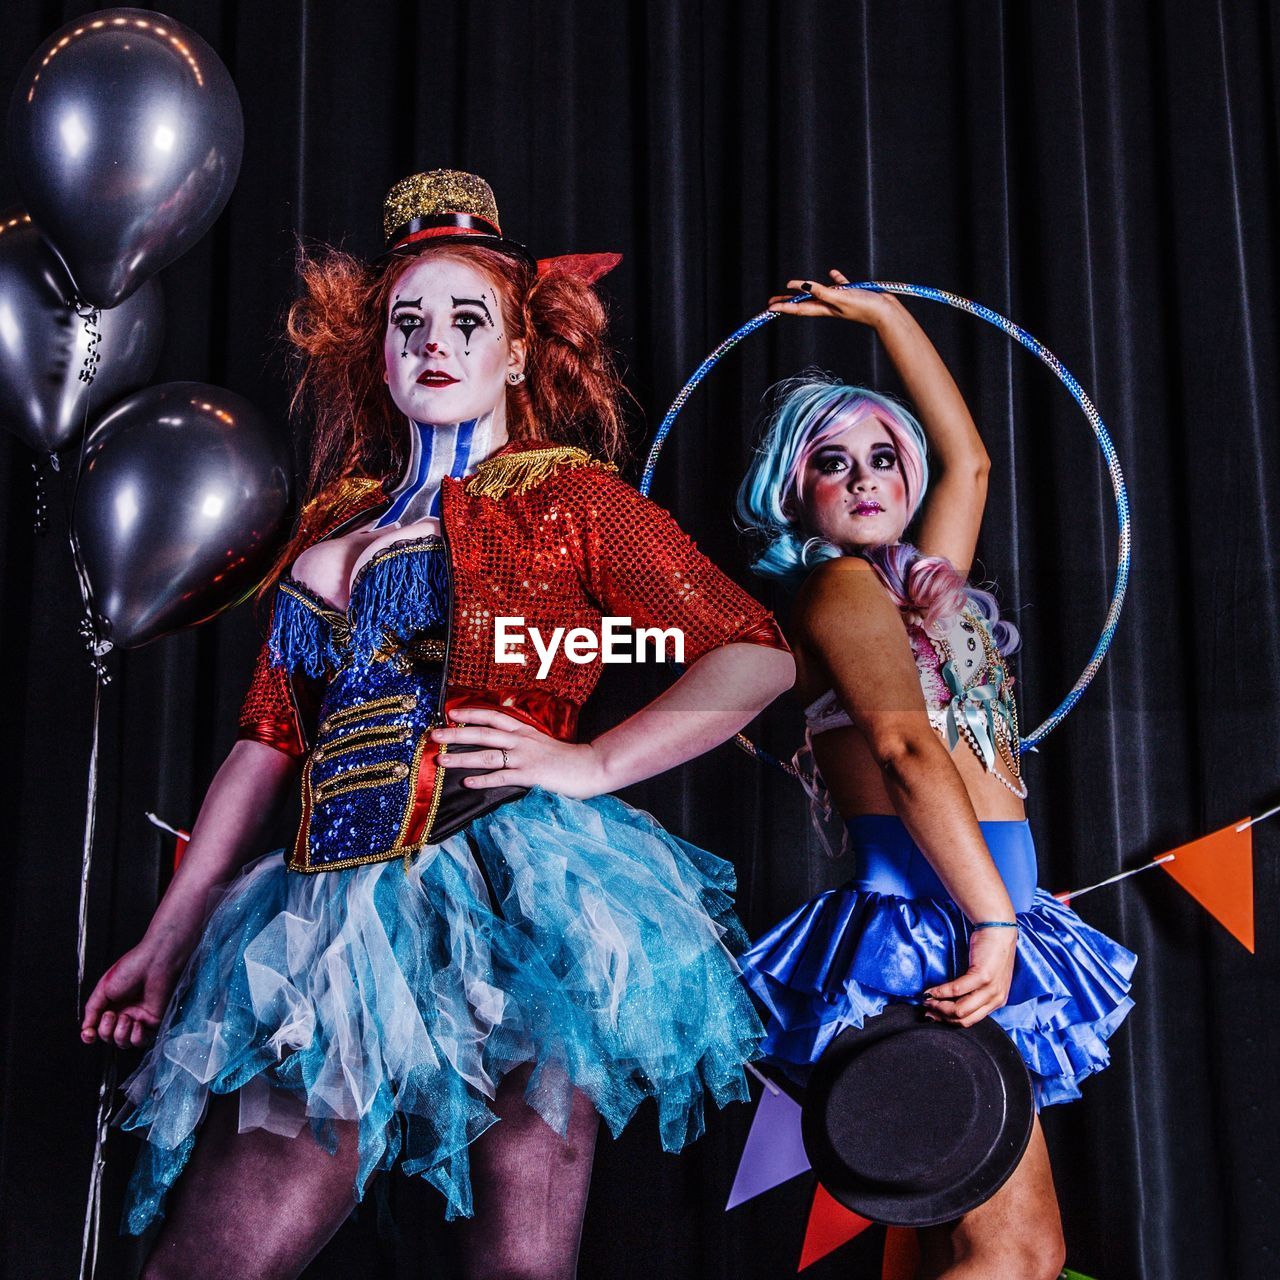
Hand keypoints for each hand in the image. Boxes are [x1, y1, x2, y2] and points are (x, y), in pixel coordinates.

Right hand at [81, 941, 184, 1048]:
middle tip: (111, 1015)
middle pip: (108, 1038)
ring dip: (120, 1034)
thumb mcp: (103, 988)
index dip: (90, 1035)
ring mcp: (138, 1019)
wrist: (155, 963)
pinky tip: (137, 1023)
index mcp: (110, 1006)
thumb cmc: (131, 969)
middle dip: (106, 1030)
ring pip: (123, 1043)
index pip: (96, 1028)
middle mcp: (123, 1014)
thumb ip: (92, 1009)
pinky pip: (141, 1041)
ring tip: (125, 1017)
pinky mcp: (153, 1022)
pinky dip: (136, 1036)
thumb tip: (85, 1028)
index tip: (88, 1034)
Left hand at [431, 707, 610, 799]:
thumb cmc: (567, 758)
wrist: (590, 766)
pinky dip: (483, 780)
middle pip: (483, 733)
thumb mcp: (543, 743)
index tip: (451, 713)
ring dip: (462, 757)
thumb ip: (523, 742)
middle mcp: (521, 741)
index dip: (472, 714)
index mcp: (524, 731)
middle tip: (434, 735)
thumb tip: (503, 746)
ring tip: (441, 760)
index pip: (493, 717)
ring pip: (488, 754)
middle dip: (457, 734)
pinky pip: (501, 777)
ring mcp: (525, 758)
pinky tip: (468, 783)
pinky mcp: (530, 775)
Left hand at [767, 268, 893, 326]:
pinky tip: (832, 272)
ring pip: (820, 293)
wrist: (886, 313)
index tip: (769, 307)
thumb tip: (802, 285)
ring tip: (795, 288)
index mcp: (825, 309)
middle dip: (788, 302)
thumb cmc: (864, 307)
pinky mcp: (853, 293)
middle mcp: (830, 306)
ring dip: (807, 291)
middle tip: (772, 302)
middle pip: (804, 303)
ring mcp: (841, 300)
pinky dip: (835, 279)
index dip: (783, 306)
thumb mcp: (840, 298)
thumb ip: (821, 291)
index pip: (799, 308)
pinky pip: (840, 285)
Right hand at [921, 924, 1016, 1027]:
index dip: (949, 1020)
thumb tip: (949, 1002)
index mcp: (997, 1002)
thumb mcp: (987, 977)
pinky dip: (941, 992)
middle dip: (942, 1016)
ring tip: (927, 999)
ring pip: (960, 1010)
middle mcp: (996, 999)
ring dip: (939, 1006)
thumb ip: (974, 992)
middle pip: (964, 1019)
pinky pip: (957, 990)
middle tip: (927, 1008)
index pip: (970, 1021)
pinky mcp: (983, 976)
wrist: (999, 929)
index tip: (933, 1014)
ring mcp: (991, 989)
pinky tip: (931, 990)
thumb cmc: (989, 951)